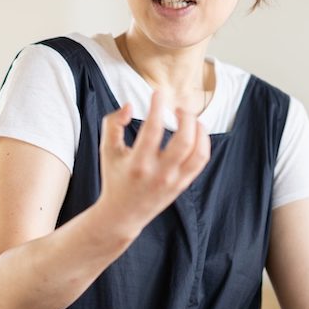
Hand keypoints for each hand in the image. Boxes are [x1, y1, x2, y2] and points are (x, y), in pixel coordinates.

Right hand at [97, 91, 209, 237]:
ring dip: (198, 129)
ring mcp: (174, 181)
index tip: (157, 93)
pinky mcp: (183, 185)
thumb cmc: (114, 177)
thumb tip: (130, 106)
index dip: (157, 107)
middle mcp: (159, 174)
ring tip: (190, 119)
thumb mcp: (106, 149)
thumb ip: (113, 123)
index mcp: (138, 164)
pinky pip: (201, 160)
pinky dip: (202, 142)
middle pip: (184, 141)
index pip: (153, 130)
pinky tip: (194, 132)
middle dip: (186, 117)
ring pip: (198, 152)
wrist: (122, 214)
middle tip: (178, 108)